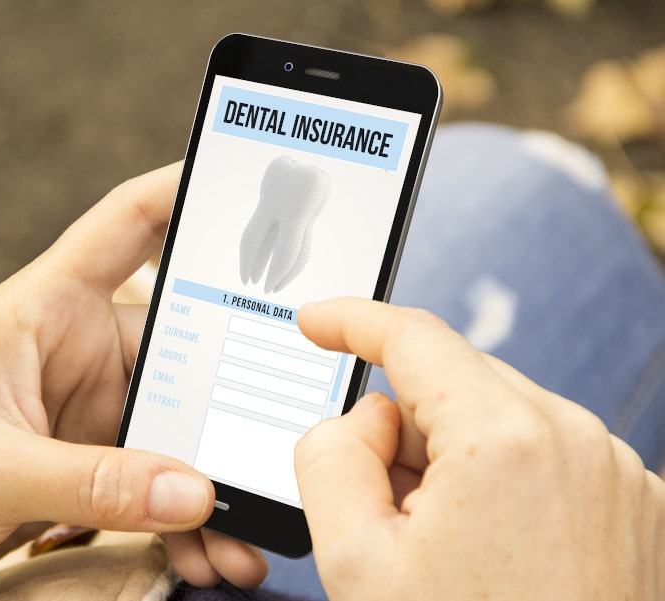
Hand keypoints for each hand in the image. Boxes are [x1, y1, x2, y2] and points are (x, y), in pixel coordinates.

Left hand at [0, 163, 265, 586]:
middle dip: (233, 403)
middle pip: (186, 348)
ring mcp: (93, 405)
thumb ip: (90, 481)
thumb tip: (194, 494)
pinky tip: (210, 554)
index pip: (127, 224)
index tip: (251, 182)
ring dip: (214, 483)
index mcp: (47, 307)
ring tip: (246, 541)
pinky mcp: (94, 457)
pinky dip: (186, 517)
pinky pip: (159, 479)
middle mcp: (81, 346)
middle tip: (279, 445)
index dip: (186, 192)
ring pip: (181, 426)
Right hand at [294, 299, 664, 599]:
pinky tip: (489, 552)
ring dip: (454, 459)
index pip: (413, 337)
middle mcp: (576, 440)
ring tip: (443, 549)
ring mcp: (617, 473)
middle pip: (456, 384)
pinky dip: (502, 480)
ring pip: (501, 419)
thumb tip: (367, 418)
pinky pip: (546, 455)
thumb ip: (331, 453)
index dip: (352, 321)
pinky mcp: (635, 505)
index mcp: (506, 438)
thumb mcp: (353, 557)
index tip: (318, 321)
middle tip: (382, 509)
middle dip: (405, 426)